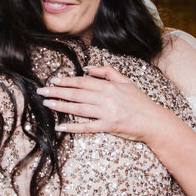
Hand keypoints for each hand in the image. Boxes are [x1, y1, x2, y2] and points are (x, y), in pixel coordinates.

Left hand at [36, 65, 157, 141]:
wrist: (153, 121)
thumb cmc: (140, 102)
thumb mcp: (126, 81)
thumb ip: (107, 72)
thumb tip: (88, 68)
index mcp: (108, 86)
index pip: (82, 81)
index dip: (66, 80)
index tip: (53, 80)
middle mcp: (105, 98)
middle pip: (76, 93)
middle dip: (57, 91)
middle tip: (42, 91)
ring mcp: (106, 113)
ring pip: (78, 108)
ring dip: (60, 105)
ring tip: (47, 103)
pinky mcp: (108, 127)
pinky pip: (87, 127)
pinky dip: (72, 126)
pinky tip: (60, 126)